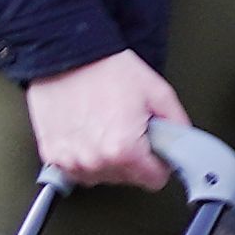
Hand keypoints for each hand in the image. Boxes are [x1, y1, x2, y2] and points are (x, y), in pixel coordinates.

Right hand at [22, 49, 188, 188]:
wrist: (67, 53)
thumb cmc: (105, 69)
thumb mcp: (158, 92)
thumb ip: (178, 125)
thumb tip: (183, 143)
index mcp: (124, 150)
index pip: (154, 180)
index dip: (159, 163)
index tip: (154, 150)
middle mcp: (94, 161)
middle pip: (127, 179)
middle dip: (133, 158)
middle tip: (127, 127)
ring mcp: (69, 161)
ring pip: (101, 176)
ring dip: (106, 159)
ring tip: (104, 126)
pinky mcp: (50, 155)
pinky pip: (75, 169)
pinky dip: (82, 155)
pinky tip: (85, 131)